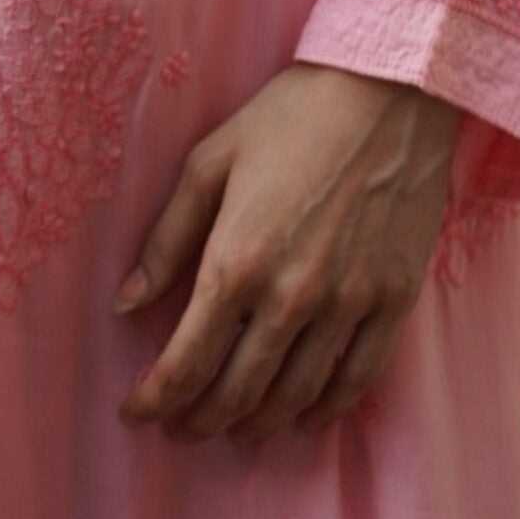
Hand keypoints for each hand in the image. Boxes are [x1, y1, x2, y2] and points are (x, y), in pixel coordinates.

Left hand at [114, 66, 461, 445]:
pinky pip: (356, 381)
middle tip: (179, 427)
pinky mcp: (393, 301)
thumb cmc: (291, 115)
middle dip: (199, 420)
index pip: (187, 360)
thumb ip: (167, 237)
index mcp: (238, 259)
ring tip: (234, 428)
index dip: (156, 398)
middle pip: (237, 392)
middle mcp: (292, 296)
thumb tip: (126, 304)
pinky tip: (303, 416)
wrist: (388, 90)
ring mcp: (348, 304)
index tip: (136, 412)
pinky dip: (324, 411)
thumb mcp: (211, 160)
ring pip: (295, 397)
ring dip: (257, 424)